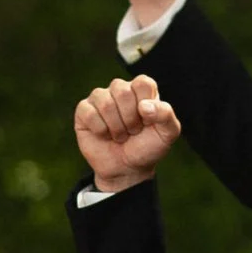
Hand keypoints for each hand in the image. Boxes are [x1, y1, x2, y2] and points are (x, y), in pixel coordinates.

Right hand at [74, 73, 182, 192]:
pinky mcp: (84, 111)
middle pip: (122, 91)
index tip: (147, 121)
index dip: (145, 105)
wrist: (126, 169)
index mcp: (142, 89)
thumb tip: (143, 106)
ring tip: (119, 135)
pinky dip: (100, 130)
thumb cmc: (147, 148)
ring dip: (115, 127)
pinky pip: (89, 113)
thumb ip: (165, 115)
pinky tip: (104, 135)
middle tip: (132, 131)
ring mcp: (100, 98)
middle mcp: (120, 89)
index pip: (142, 83)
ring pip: (105, 102)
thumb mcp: (167, 134)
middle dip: (130, 119)